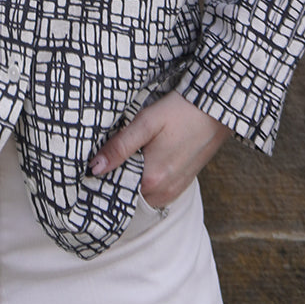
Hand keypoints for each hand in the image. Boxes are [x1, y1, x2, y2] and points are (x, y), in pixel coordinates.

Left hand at [88, 91, 230, 208]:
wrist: (216, 110)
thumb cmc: (180, 112)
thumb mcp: (146, 123)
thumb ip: (120, 147)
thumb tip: (94, 168)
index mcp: (151, 179)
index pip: (114, 189)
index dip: (101, 177)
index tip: (89, 165)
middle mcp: (163, 192)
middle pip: (127, 192)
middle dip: (115, 177)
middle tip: (105, 156)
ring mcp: (174, 191)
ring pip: (141, 193)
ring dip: (131, 179)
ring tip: (124, 155)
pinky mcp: (181, 185)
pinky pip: (155, 192)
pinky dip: (145, 180)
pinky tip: (143, 159)